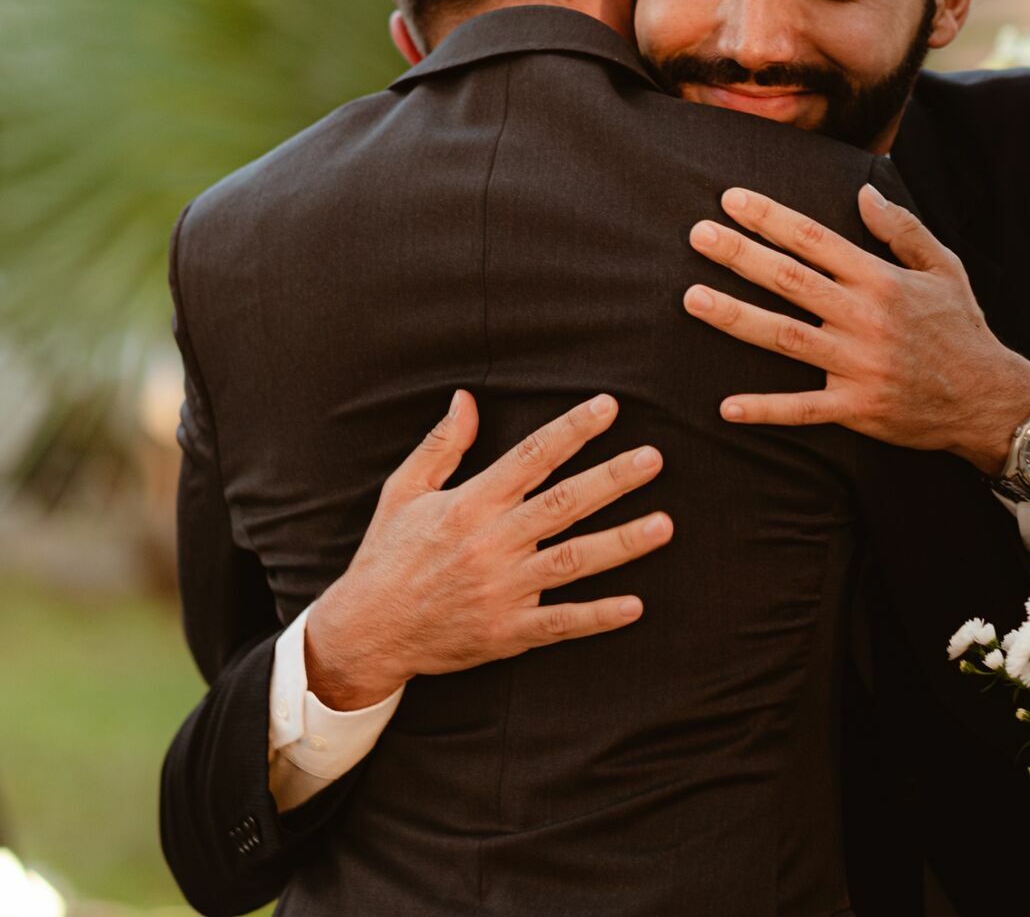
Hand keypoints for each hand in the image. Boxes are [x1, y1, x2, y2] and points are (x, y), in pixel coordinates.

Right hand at [304, 391, 671, 709]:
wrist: (366, 630)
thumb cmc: (387, 555)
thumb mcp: (404, 491)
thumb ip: (442, 445)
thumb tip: (466, 399)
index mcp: (470, 504)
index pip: (532, 457)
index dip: (572, 430)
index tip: (609, 407)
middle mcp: (491, 543)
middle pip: (563, 504)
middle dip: (611, 479)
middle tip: (653, 459)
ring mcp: (502, 589)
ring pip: (572, 560)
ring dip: (621, 543)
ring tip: (663, 525)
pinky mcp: (507, 631)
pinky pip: (561, 622)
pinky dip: (598, 615)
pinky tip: (635, 604)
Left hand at [682, 184, 1029, 474]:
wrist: (989, 399)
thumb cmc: (962, 328)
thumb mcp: (944, 268)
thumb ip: (902, 230)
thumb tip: (864, 193)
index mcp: (881, 280)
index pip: (814, 239)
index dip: (770, 218)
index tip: (731, 200)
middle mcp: (865, 318)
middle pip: (790, 280)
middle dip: (740, 256)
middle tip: (697, 235)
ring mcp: (859, 365)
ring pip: (785, 338)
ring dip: (736, 318)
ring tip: (692, 299)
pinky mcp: (858, 408)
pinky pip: (804, 409)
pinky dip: (766, 409)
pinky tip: (726, 406)